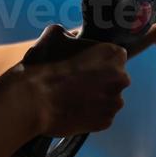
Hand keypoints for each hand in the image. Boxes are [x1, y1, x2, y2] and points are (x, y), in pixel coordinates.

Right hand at [15, 24, 129, 136]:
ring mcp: (114, 103)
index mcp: (113, 54)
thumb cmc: (45, 65)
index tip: (85, 63)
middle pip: (114, 77)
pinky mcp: (106, 123)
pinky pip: (102, 116)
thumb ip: (71, 34)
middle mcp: (121, 78)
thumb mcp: (55, 34)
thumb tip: (74, 37)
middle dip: (101, 79)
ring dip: (96, 98)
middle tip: (78, 81)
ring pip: (109, 98)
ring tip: (73, 97)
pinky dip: (91, 114)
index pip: (115, 55)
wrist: (34, 101)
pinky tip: (73, 110)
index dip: (99, 59)